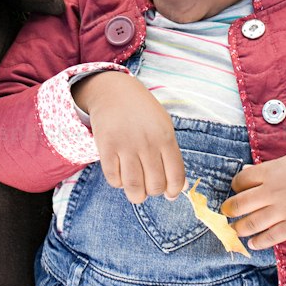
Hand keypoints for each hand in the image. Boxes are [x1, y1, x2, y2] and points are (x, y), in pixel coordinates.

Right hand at [74, 71, 185, 203]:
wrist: (113, 91)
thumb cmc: (142, 112)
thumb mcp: (164, 127)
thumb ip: (172, 156)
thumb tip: (180, 188)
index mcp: (166, 138)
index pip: (176, 177)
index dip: (174, 191)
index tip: (169, 194)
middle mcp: (147, 143)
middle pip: (155, 186)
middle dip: (153, 192)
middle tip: (149, 186)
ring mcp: (126, 145)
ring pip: (134, 188)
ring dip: (136, 194)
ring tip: (136, 188)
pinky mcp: (106, 147)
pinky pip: (114, 179)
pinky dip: (118, 183)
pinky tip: (121, 173)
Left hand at [219, 151, 285, 249]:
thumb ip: (269, 169)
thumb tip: (249, 172)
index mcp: (271, 171)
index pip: (241, 180)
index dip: (235, 187)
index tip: (236, 190)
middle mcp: (273, 191)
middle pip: (240, 203)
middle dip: (229, 209)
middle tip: (226, 212)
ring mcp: (284, 210)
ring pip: (251, 223)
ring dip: (240, 228)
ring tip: (236, 230)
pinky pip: (271, 237)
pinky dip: (259, 242)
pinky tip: (253, 243)